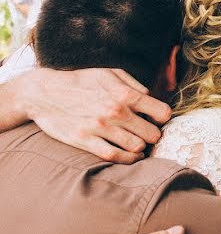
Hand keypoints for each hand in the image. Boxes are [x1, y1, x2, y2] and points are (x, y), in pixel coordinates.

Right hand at [12, 68, 171, 162]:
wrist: (44, 93)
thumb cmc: (81, 81)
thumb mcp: (110, 74)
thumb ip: (135, 86)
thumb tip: (152, 99)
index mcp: (124, 94)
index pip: (162, 113)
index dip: (163, 118)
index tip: (157, 119)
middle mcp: (115, 112)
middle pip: (152, 134)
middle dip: (153, 134)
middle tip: (148, 133)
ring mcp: (100, 128)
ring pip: (136, 147)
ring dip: (140, 147)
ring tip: (138, 143)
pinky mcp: (85, 141)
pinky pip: (115, 157)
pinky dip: (127, 159)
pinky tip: (130, 155)